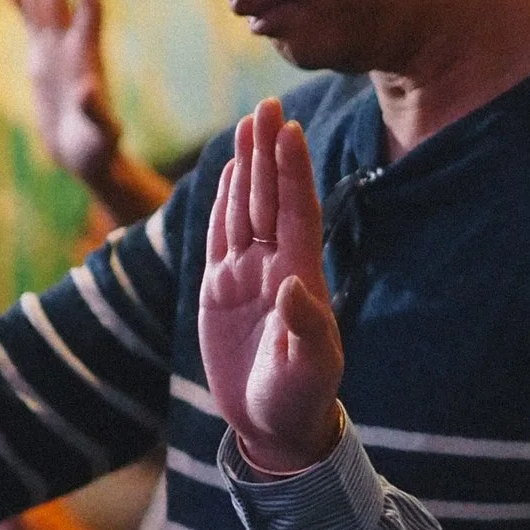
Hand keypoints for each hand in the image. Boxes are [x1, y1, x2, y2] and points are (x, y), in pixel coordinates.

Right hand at [10, 0, 123, 187]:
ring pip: (45, 3)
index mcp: (87, 56)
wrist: (88, 159)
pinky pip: (31, 24)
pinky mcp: (41, 62)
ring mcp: (56, 51)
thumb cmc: (97, 149)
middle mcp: (72, 46)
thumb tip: (87, 90)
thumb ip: (96, 112)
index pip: (88, 10)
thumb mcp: (99, 133)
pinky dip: (22, 4)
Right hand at [198, 99, 342, 472]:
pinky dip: (223, 202)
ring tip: (250, 121)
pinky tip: (228, 172)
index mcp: (302, 278)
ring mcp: (247, 275)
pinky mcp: (220, 289)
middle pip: (271, 197)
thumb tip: (293, 286)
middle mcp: (276, 266)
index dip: (293, 172)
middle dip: (270, 152)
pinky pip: (221, 235)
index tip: (291, 131)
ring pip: (245, 208)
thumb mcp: (309, 370)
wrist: (276, 425)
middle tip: (268, 104)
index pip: (297, 212)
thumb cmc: (300, 399)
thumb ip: (306, 328)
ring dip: (247, 165)